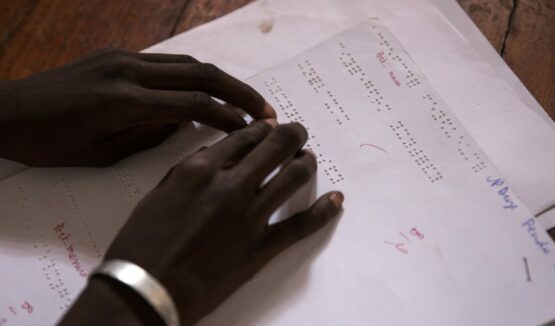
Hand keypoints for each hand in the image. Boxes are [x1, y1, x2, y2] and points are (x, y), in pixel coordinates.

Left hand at [0, 48, 274, 165]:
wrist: (8, 111)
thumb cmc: (51, 144)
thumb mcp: (103, 154)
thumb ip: (149, 136)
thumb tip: (185, 122)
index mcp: (125, 102)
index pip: (195, 103)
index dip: (231, 116)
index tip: (257, 128)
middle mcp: (129, 71)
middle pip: (200, 73)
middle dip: (239, 91)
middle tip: (268, 109)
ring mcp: (123, 58)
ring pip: (187, 63)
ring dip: (221, 80)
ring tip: (246, 100)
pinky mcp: (117, 54)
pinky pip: (166, 62)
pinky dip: (193, 75)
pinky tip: (207, 90)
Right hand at [62, 121, 343, 324]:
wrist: (145, 289)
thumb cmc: (143, 243)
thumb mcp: (161, 193)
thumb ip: (191, 171)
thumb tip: (217, 157)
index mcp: (201, 169)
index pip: (245, 136)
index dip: (262, 128)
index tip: (270, 127)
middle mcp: (230, 185)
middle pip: (276, 145)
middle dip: (292, 134)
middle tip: (297, 133)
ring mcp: (249, 216)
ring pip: (293, 176)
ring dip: (306, 162)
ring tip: (307, 159)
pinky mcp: (261, 247)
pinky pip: (300, 225)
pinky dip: (324, 210)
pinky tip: (336, 199)